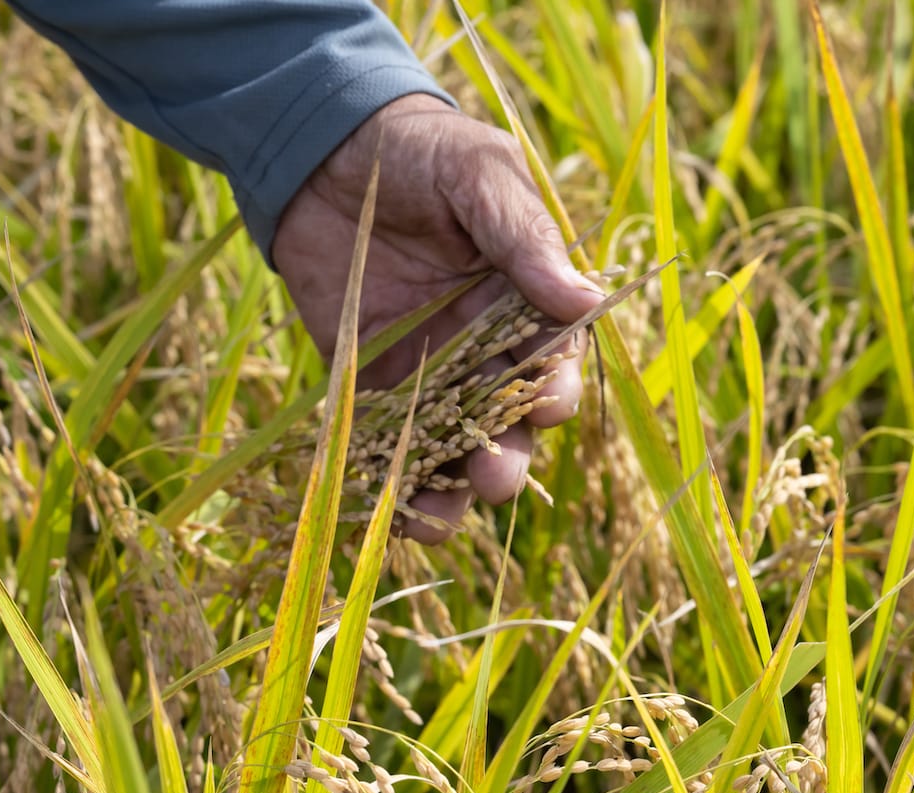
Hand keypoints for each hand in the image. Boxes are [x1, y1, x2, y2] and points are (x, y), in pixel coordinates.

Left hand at [273, 94, 603, 543]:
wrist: (328, 151)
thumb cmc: (423, 153)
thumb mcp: (482, 178)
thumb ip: (525, 239)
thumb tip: (584, 297)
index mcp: (524, 307)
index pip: (553, 364)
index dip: (554, 391)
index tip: (547, 405)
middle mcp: (482, 352)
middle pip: (506, 425)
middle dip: (505, 459)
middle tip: (494, 477)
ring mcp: (427, 375)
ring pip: (450, 450)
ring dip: (449, 490)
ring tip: (437, 520)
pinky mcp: (371, 386)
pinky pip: (385, 443)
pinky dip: (388, 481)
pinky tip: (387, 510)